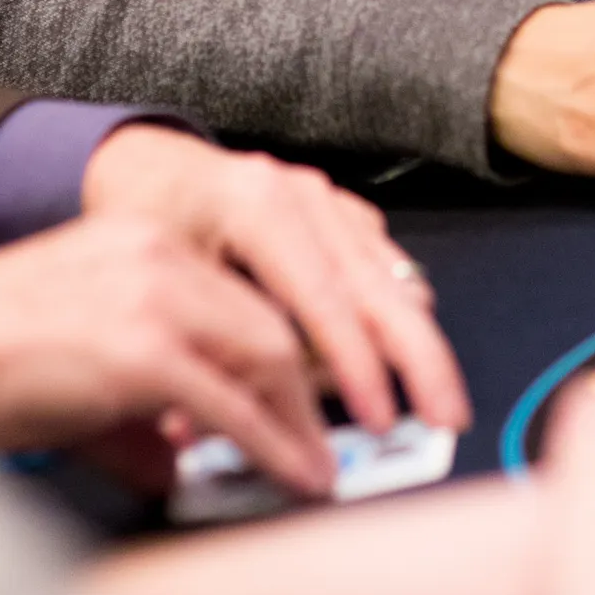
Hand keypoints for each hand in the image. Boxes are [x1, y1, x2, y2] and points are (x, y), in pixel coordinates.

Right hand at [0, 212, 334, 493]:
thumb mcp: (72, 366)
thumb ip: (131, 410)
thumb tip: (170, 465)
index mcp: (139, 242)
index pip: (239, 297)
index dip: (280, 357)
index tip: (302, 402)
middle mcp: (156, 256)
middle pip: (265, 322)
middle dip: (304, 390)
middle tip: (323, 441)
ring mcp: (151, 298)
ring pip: (262, 354)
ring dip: (299, 420)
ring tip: (316, 467)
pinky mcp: (141, 352)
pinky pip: (231, 406)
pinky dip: (274, 447)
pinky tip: (294, 477)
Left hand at [82, 126, 468, 433]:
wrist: (151, 166)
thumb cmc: (147, 218)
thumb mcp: (155, 280)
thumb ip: (197, 346)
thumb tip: (208, 428)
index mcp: (259, 205)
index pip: (325, 297)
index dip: (356, 365)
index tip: (378, 419)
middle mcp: (305, 197)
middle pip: (383, 286)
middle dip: (422, 360)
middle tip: (446, 417)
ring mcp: (331, 203)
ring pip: (395, 280)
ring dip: (414, 347)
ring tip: (427, 405)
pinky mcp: (344, 218)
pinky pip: (386, 272)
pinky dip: (394, 322)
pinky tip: (390, 364)